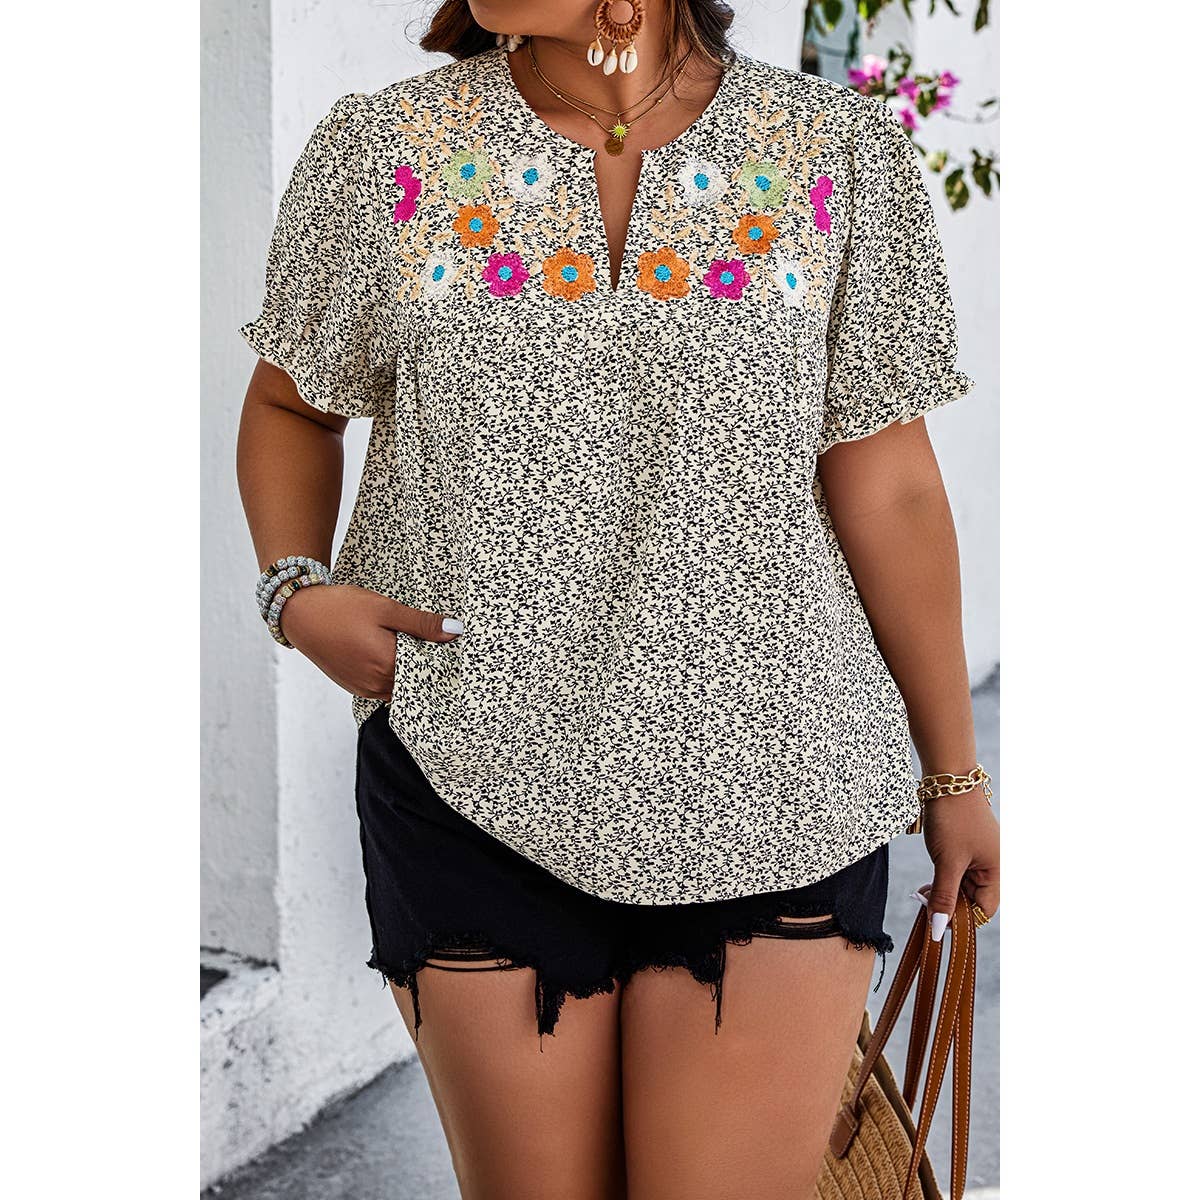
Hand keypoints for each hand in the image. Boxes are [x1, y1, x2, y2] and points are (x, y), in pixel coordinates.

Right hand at [278, 584, 462, 699]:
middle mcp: (377, 684)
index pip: (429, 669)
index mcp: (388, 665)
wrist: (299, 613)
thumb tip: (455, 632)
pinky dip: (390, 673)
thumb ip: (421, 623)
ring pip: (398, 685)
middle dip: (424, 664)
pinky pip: (382, 687)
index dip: (441, 656)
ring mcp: (363, 688)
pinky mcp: (353, 686)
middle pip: (414, 680)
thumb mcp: (385, 609)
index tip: (447, 642)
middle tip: (428, 640)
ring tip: (406, 644)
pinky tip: (387, 652)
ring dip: (406, 670)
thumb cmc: (341, 608)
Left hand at [915, 787, 999, 940]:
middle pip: (973, 900)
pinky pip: (957, 873)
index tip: (936, 921)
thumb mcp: (946, 862)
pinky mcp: (967, 848)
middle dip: (949, 905)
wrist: (946, 780)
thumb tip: (940, 929)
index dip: (961, 919)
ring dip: (943, 892)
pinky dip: (943, 880)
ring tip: (922, 894)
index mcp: (998, 871)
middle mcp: (994, 866)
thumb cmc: (953, 819)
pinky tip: (926, 885)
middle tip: (923, 905)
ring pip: (963, 887)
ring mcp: (980, 856)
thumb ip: (944, 896)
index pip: (984, 910)